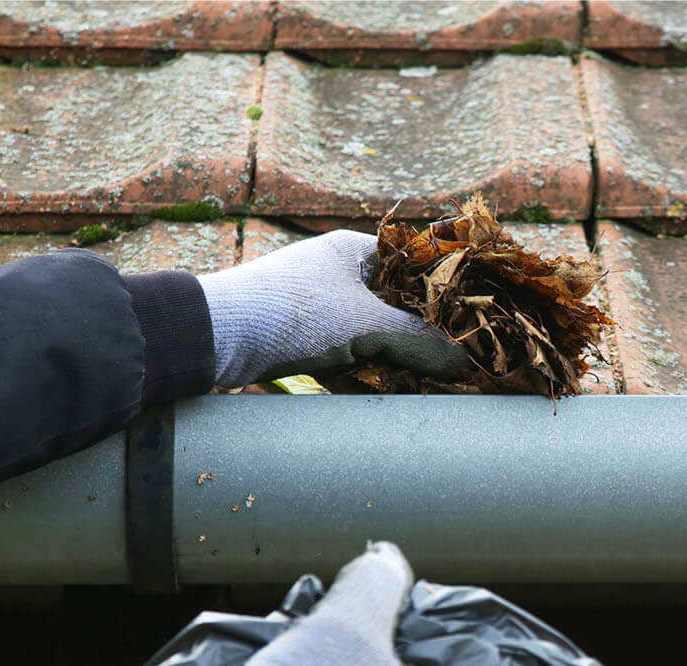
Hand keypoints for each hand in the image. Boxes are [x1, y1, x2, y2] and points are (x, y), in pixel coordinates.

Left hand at [198, 230, 472, 387]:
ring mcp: (318, 307)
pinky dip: (366, 375)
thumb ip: (418, 341)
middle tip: (456, 359)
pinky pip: (346, 357)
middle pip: (396, 305)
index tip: (472, 318)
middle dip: (422, 335)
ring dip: (395, 359)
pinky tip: (388, 395)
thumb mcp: (365, 326)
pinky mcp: (301, 340)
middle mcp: (336, 273)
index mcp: (353, 251)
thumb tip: (464, 362)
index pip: (413, 264)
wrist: (215, 337)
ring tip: (429, 382)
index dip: (443, 291)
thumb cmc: (293, 313)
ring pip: (372, 335)